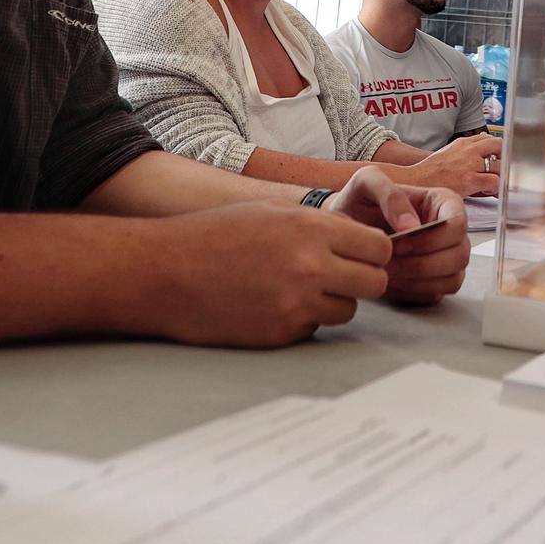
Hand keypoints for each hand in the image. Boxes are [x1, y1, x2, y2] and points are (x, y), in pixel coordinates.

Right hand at [128, 200, 390, 347]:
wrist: (164, 272)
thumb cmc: (214, 235)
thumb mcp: (271, 210)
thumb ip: (320, 223)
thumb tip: (361, 238)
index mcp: (310, 228)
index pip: (379, 247)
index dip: (373, 252)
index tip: (360, 254)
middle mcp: (310, 266)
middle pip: (375, 282)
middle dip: (362, 279)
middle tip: (340, 276)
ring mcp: (296, 304)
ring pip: (348, 309)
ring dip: (333, 301)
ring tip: (299, 289)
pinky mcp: (280, 333)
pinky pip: (314, 329)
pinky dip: (302, 320)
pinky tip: (272, 305)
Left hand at [326, 171, 471, 305]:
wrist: (345, 228)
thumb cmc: (359, 202)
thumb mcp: (367, 183)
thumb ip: (390, 195)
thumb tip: (412, 225)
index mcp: (443, 203)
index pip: (458, 225)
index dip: (431, 239)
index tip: (399, 242)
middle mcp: (450, 231)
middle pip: (459, 255)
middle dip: (423, 264)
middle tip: (390, 261)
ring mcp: (446, 257)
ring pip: (453, 278)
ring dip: (419, 280)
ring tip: (388, 271)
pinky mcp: (435, 280)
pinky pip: (438, 294)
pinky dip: (414, 292)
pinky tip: (393, 280)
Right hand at [402, 133, 501, 196]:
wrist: (415, 182)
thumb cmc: (429, 173)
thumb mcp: (447, 154)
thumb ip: (463, 154)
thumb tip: (478, 161)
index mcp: (462, 143)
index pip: (488, 138)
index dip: (495, 149)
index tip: (497, 158)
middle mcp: (468, 150)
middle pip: (498, 145)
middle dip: (504, 157)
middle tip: (501, 170)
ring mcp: (470, 164)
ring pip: (500, 164)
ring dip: (501, 175)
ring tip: (496, 184)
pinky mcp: (470, 179)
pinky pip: (494, 181)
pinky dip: (496, 187)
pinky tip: (489, 192)